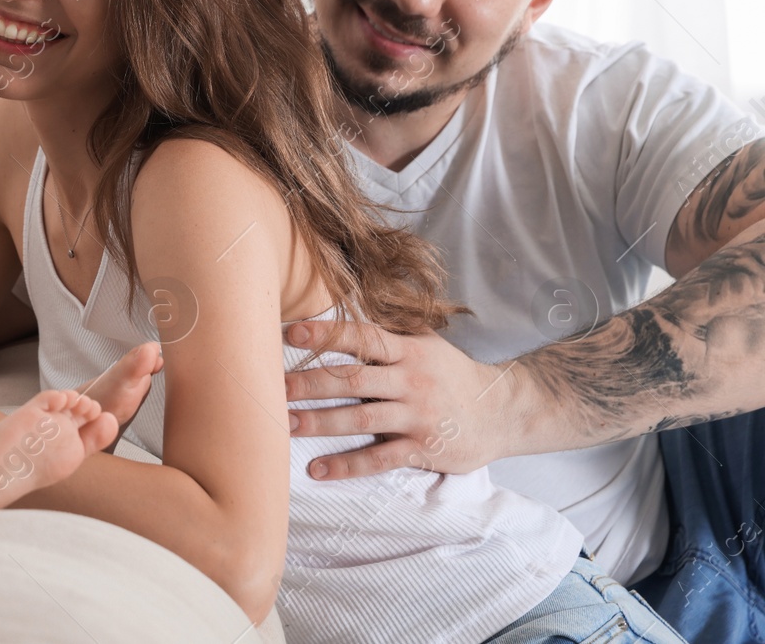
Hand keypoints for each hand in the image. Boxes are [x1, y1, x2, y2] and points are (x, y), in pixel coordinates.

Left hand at [283, 320, 516, 479]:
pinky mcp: (422, 449)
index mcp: (409, 351)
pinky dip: (347, 466)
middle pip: (354, 379)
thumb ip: (389, 332)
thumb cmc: (452, 374)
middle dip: (311, 383)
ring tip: (286, 425)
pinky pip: (380, 459)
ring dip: (321, 422)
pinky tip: (318, 470)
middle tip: (274, 388)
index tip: (291, 332)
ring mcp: (417, 417)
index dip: (326, 334)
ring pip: (361, 419)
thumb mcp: (427, 344)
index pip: (362, 338)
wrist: (502, 412)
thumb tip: (343, 306)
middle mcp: (411, 381)